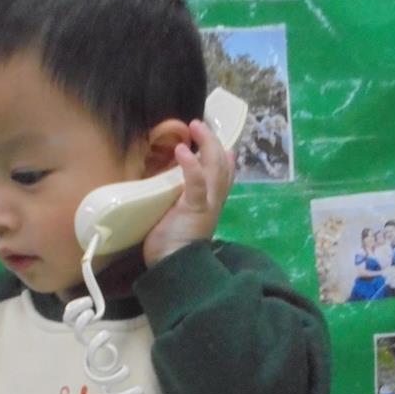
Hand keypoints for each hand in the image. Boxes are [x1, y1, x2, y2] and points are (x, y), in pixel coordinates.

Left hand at [142, 119, 234, 267]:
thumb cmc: (171, 245)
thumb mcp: (177, 216)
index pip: (224, 174)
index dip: (224, 155)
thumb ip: (179, 200)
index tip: (220, 141)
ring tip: (195, 127)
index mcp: (211, 203)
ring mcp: (207, 204)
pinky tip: (183, 150)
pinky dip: (192, 166)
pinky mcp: (194, 209)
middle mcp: (214, 201)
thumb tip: (169, 182)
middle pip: (223, 165)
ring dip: (207, 144)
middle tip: (199, 125)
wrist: (175, 268)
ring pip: (216, 168)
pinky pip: (197, 184)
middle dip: (214, 142)